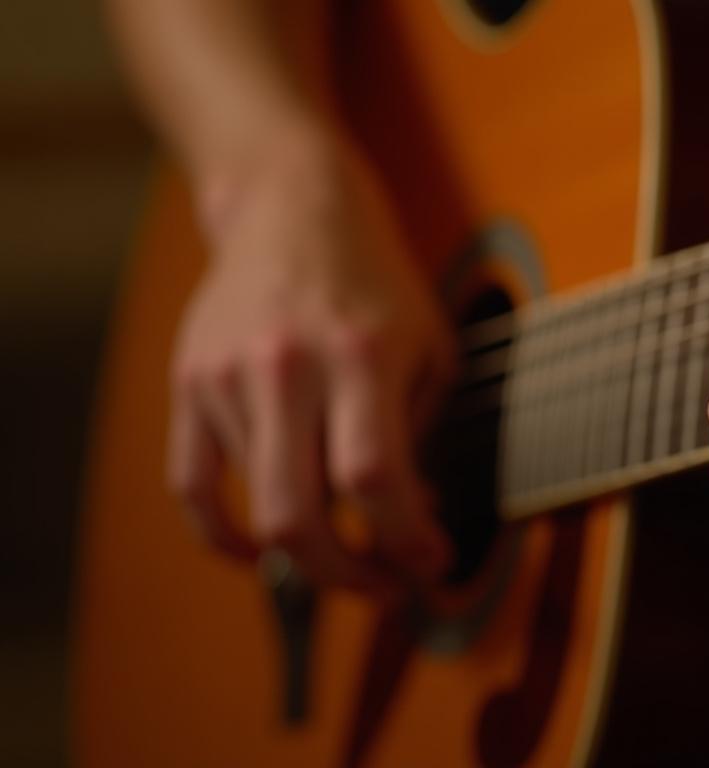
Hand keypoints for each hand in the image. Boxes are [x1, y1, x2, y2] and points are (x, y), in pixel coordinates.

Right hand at [168, 137, 454, 590]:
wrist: (293, 208)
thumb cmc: (376, 285)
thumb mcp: (430, 346)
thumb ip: (422, 434)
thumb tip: (413, 524)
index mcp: (360, 352)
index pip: (374, 476)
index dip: (405, 539)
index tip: (430, 563)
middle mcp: (286, 365)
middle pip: (301, 514)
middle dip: (352, 576)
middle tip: (387, 586)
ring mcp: (227, 376)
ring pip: (257, 509)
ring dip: (310, 555)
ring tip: (350, 555)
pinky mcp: (189, 384)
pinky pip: (193, 490)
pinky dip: (226, 539)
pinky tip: (265, 555)